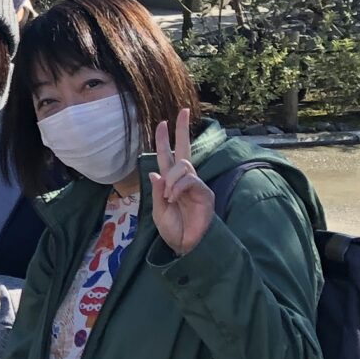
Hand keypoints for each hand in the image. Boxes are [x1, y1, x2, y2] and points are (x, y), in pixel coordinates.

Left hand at [150, 108, 213, 255]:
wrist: (187, 247)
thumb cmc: (174, 231)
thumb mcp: (159, 212)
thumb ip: (157, 192)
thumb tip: (154, 171)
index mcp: (171, 183)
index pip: (168, 157)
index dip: (164, 140)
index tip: (162, 123)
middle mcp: (185, 181)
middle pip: (184, 150)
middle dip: (182, 130)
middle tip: (183, 111)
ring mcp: (196, 186)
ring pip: (183, 166)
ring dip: (171, 179)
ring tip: (168, 197)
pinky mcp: (205, 193)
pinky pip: (190, 180)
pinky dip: (178, 187)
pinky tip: (173, 198)